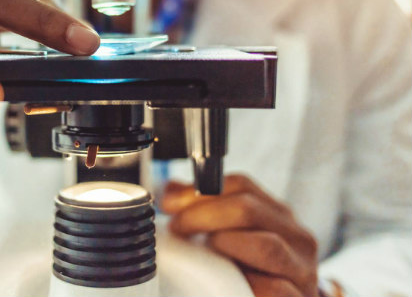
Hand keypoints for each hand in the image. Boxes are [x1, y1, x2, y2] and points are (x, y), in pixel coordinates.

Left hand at [162, 174, 318, 296]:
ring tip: (204, 253)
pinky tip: (226, 283)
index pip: (241, 185)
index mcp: (279, 216)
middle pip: (249, 209)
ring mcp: (302, 271)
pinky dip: (246, 283)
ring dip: (225, 245)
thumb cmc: (255, 275)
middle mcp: (297, 238)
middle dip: (202, 215)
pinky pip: (274, 288)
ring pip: (266, 246)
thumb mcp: (234, 239)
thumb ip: (204, 213)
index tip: (170, 204)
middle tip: (177, 228)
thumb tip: (169, 192)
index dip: (200, 191)